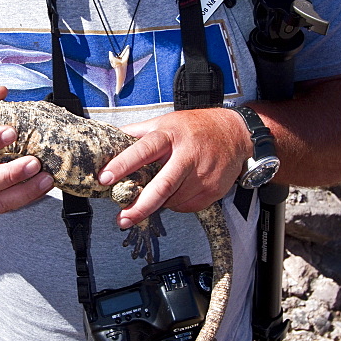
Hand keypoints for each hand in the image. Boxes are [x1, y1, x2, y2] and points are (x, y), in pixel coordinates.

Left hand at [97, 107, 251, 227]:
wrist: (235, 133)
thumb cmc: (195, 127)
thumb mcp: (165, 122)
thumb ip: (138, 133)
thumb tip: (109, 138)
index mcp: (170, 135)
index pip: (143, 150)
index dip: (123, 164)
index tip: (105, 178)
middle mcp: (187, 155)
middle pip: (162, 186)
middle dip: (140, 206)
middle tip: (123, 218)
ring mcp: (202, 174)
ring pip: (172, 201)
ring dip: (159, 203)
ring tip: (156, 194)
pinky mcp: (213, 189)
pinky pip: (186, 207)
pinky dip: (176, 204)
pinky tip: (178, 190)